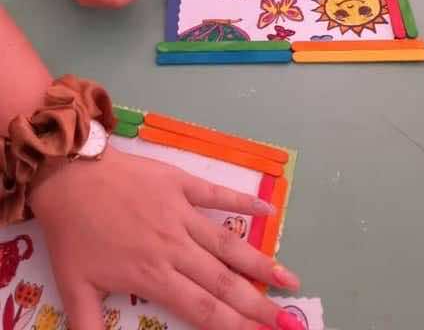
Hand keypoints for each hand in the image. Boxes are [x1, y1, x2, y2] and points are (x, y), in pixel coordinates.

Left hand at [31, 147, 301, 329]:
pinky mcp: (181, 183)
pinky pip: (217, 194)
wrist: (69, 174)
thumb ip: (89, 327)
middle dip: (257, 304)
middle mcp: (175, 247)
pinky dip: (243, 202)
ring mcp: (181, 213)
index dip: (234, 326)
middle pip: (224, 282)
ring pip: (228, 243)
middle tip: (287, 319)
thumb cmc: (73, 233)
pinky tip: (268, 211)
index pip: (203, 310)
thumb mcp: (74, 288)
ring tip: (289, 278)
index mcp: (153, 275)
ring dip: (259, 262)